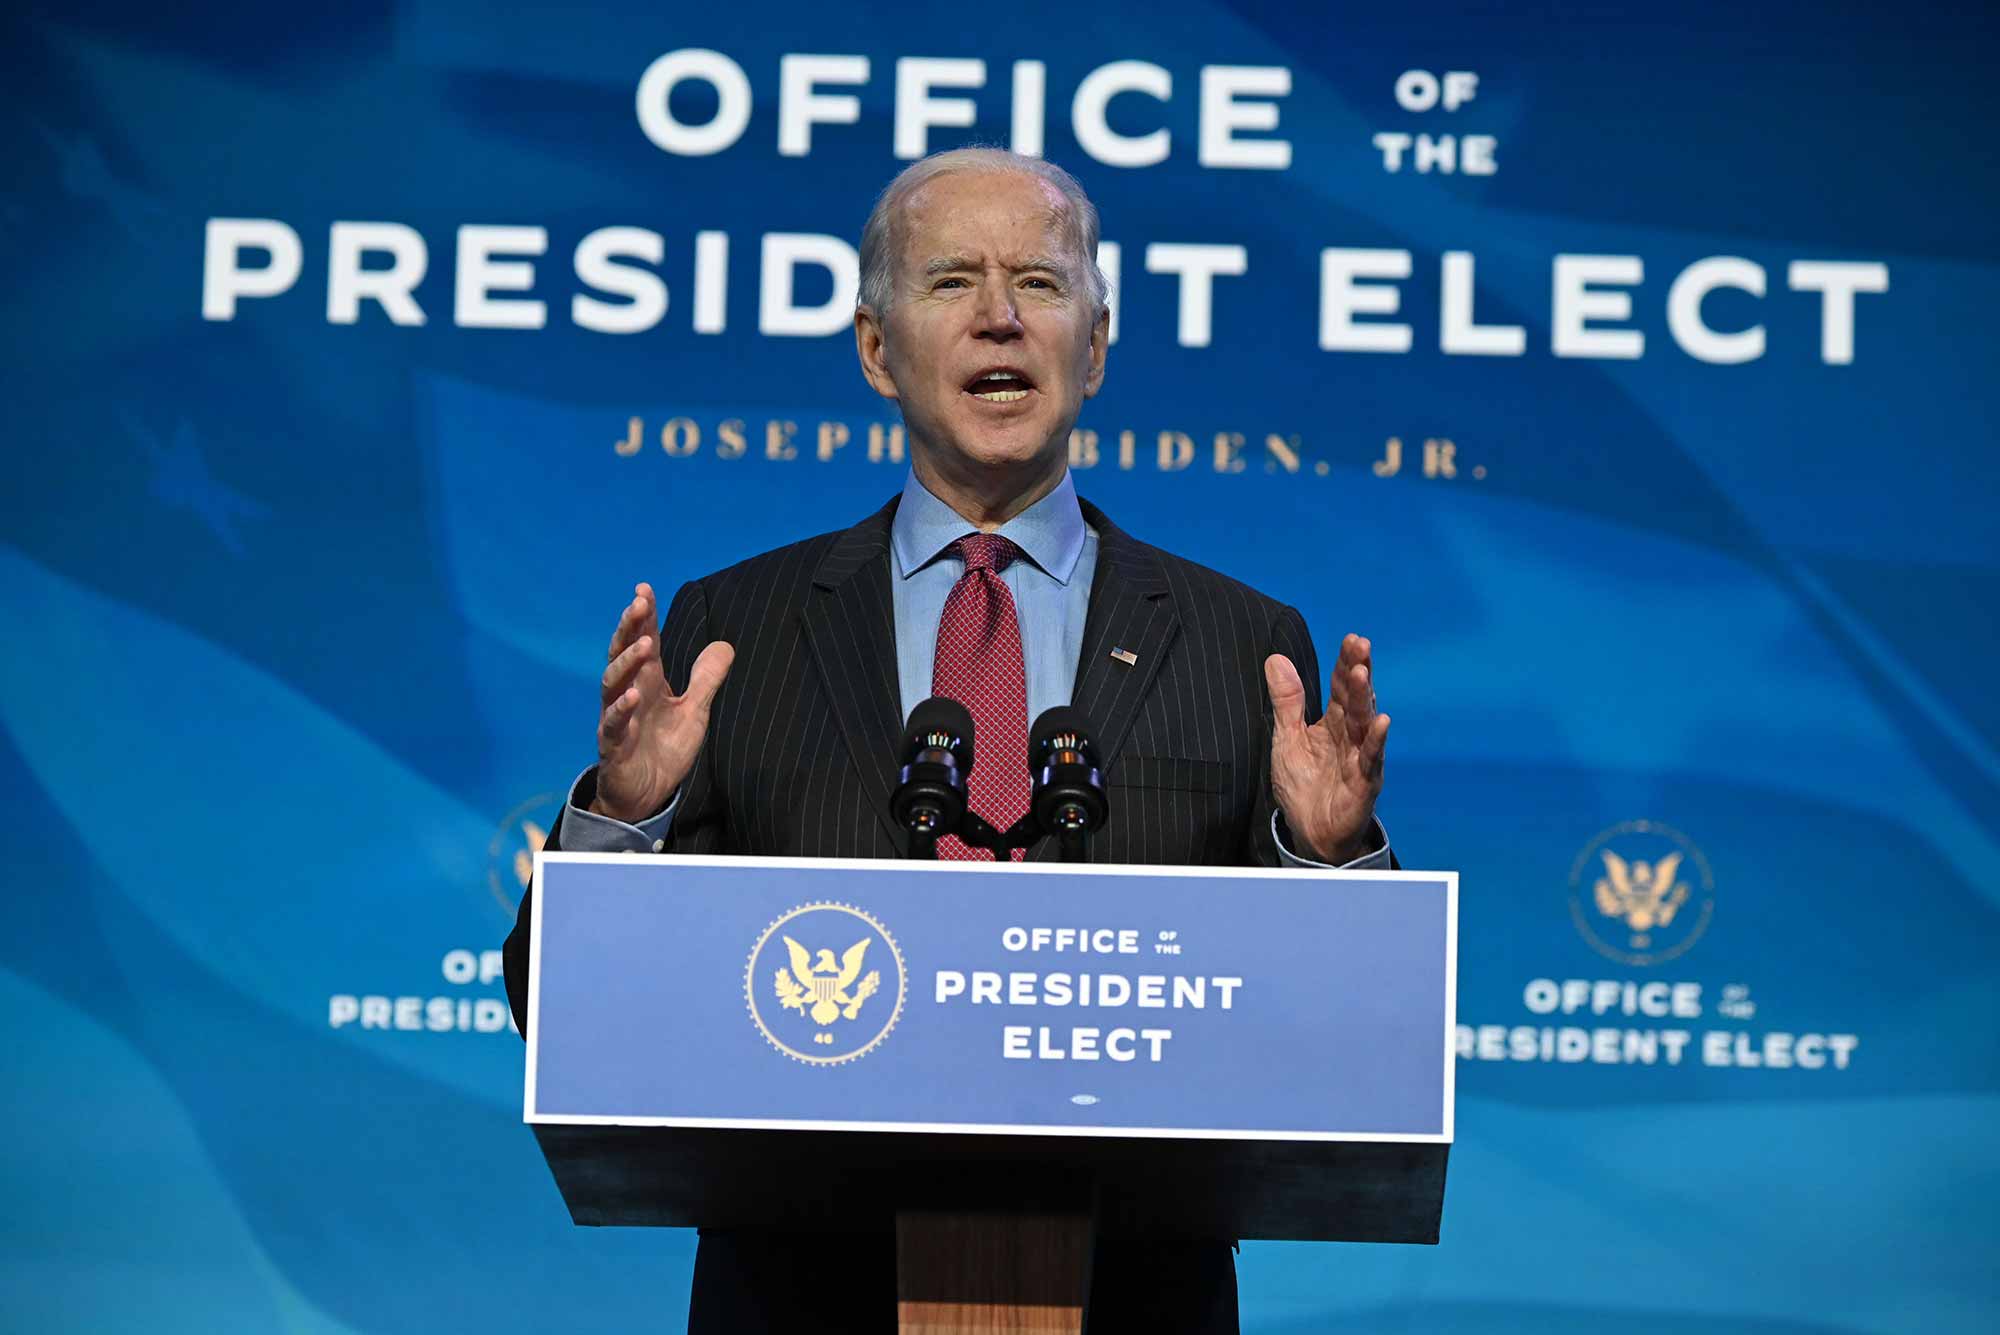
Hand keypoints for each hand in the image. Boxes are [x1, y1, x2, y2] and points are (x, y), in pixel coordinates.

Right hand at [592, 582, 734, 823]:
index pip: (645, 642)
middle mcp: (628, 694)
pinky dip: (621, 709)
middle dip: (629, 628)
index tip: (644, 589)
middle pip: (622, 654)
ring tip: (643, 644)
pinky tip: (632, 696)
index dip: (644, 617)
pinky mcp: (613, 746)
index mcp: (648, 682)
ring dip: (627, 662)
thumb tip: (725, 644)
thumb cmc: (664, 749)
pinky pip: (613, 724)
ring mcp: (618, 719)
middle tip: (638, 604)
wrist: (646, 795)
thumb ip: (706, 679)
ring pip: (612, 683)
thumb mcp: (694, 711)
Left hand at [1264, 634, 1389, 863]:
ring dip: (1363, 699)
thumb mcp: (1287, 737)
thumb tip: (1276, 659)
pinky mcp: (1364, 783)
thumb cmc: (1303, 784)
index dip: (1345, 663)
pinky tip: (1381, 722)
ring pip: (1363, 724)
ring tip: (1362, 674)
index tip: (1352, 638)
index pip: (1340, 687)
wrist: (1310, 832)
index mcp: (1333, 723)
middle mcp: (1350, 736)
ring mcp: (1360, 758)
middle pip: (1355, 699)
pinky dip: (1375, 741)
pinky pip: (1370, 760)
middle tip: (1361, 645)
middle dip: (1358, 672)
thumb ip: (1287, 701)